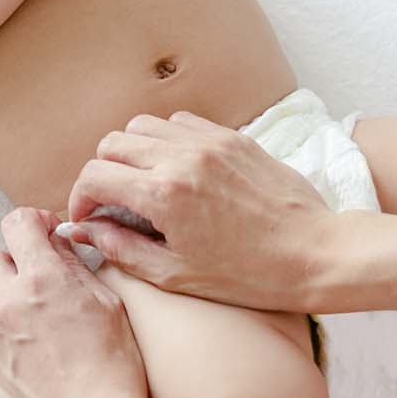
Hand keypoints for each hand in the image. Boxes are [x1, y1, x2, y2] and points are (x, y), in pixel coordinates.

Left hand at [0, 207, 148, 397]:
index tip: (49, 234)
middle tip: (44, 280)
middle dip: (15, 261)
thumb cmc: (115, 369)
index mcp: (41, 280)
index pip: (16, 223)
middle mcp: (8, 303)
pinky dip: (12, 336)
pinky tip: (41, 356)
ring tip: (48, 328)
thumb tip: (59, 244)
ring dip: (14, 302)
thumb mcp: (109, 306)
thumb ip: (76, 267)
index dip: (34, 222)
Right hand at [61, 111, 338, 311]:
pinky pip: (180, 123)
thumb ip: (120, 248)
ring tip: (144, 183)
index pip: (94, 175)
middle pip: (112, 143)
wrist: (315, 254)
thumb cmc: (248, 275)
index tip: (88, 217)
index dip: (81, 198)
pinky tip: (177, 170)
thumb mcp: (175, 274)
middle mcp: (182, 158)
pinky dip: (166, 141)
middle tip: (113, 202)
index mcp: (164, 195)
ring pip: (143, 126)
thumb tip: (83, 228)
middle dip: (102, 173)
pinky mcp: (232, 137)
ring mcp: (209, 142)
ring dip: (132, 152)